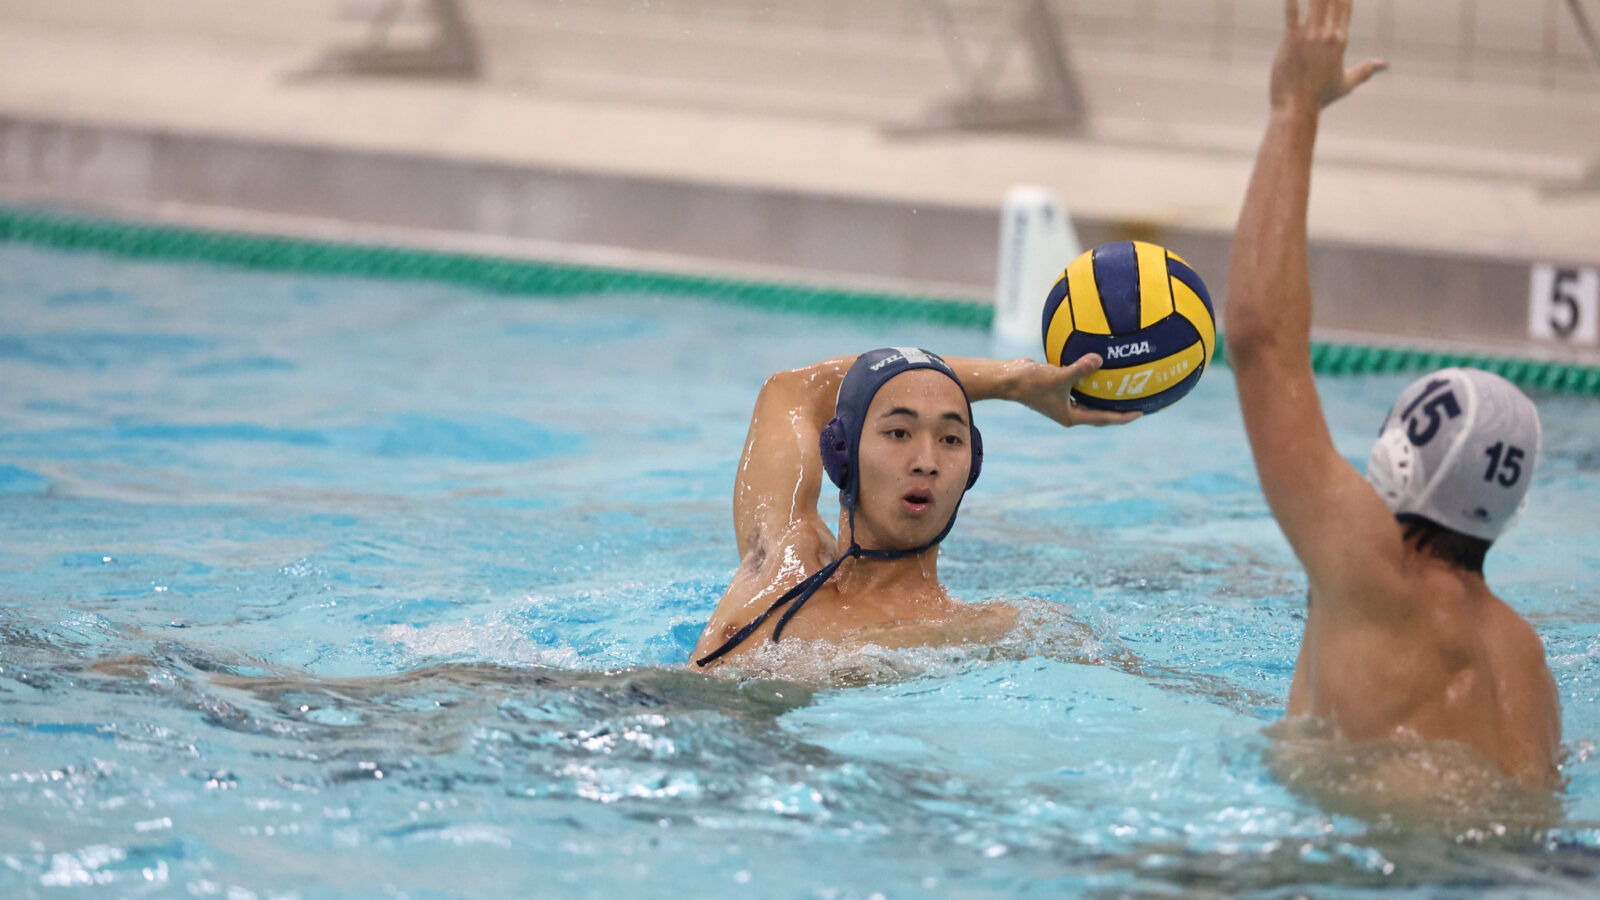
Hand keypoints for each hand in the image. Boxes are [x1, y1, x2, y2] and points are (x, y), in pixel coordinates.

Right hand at [1012, 354, 1141, 427]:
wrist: (1009, 379)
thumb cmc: (1032, 382)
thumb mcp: (1059, 376)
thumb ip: (1080, 368)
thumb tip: (1100, 359)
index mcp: (1071, 416)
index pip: (1103, 419)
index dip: (1123, 417)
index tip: (1141, 413)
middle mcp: (1068, 412)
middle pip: (1099, 414)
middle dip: (1117, 410)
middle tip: (1136, 403)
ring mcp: (1062, 402)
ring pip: (1089, 400)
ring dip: (1104, 396)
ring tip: (1122, 388)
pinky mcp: (1057, 390)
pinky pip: (1080, 386)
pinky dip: (1090, 380)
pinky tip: (1099, 367)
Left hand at [1270, 0, 1385, 112]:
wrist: (1298, 108)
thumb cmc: (1321, 97)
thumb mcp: (1348, 82)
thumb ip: (1367, 69)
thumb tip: (1385, 65)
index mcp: (1341, 39)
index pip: (1346, 5)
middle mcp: (1329, 34)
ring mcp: (1310, 36)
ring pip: (1315, 1)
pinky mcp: (1292, 40)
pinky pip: (1292, 12)